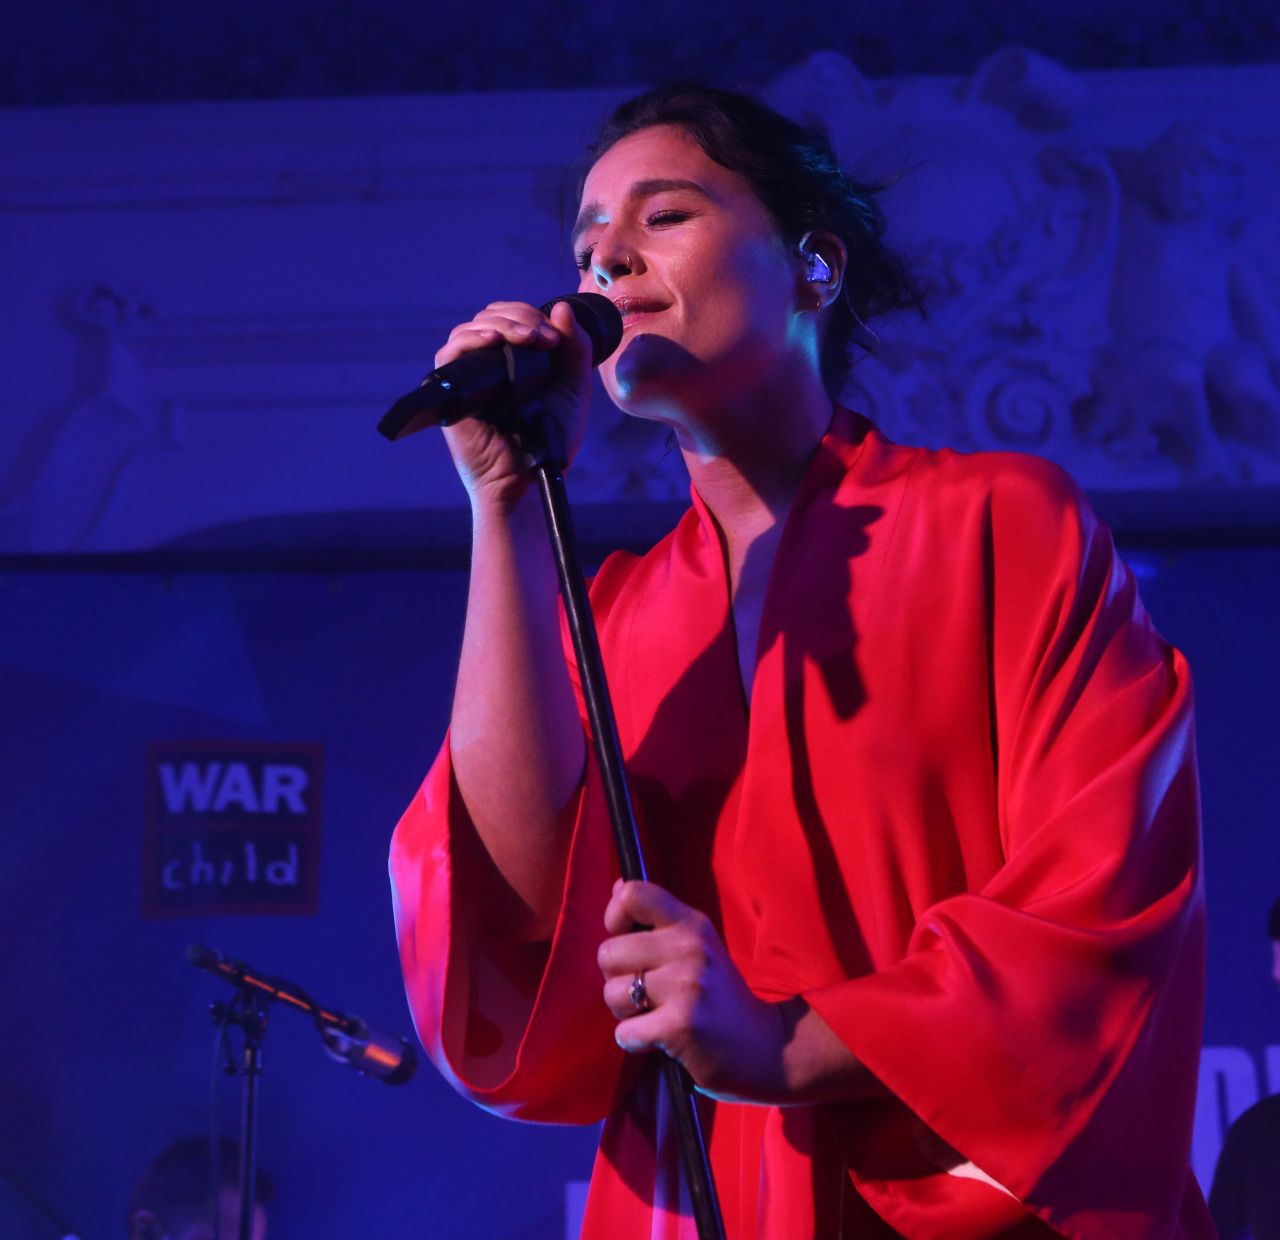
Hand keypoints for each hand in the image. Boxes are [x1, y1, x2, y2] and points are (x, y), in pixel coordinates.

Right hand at [437, 300, 593, 511]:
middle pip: (492, 317)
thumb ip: (575, 349)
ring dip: (501, 324)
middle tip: (543, 338)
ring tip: (526, 337)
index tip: (554, 338)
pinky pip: (450, 353)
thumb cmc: (551, 440)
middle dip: (520, 317)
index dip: (531, 317)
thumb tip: (560, 307)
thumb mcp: (574, 388)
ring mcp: (469, 375)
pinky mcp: (452, 390)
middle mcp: (489, 363)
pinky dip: (470, 340)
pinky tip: (492, 342)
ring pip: (472, 328)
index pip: (513, 317)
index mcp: (515, 358)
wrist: (531, 478)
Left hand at [598, 879, 790, 1102]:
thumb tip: (617, 886)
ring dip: (625, 1012)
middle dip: (617, 978)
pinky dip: (635, 1041)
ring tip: (655, 1014)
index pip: (631, 895)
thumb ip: (657, 918)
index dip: (615, 919)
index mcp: (690, 922)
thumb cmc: (717, 993)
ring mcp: (686, 985)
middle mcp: (688, 947)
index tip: (628, 942)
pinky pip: (625, 1032)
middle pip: (608, 952)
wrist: (762, 1045)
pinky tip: (660, 1038)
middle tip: (646, 992)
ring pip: (611, 993)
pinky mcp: (681, 1025)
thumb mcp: (697, 943)